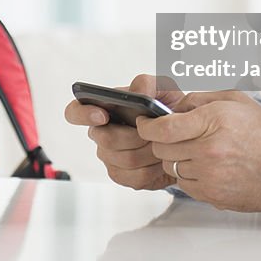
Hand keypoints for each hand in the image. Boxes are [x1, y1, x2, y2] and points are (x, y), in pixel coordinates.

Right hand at [64, 74, 186, 190]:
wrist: (185, 138)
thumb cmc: (168, 110)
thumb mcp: (164, 88)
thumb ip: (148, 83)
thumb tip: (136, 92)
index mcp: (104, 108)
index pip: (75, 111)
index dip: (82, 114)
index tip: (102, 115)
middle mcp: (101, 133)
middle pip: (106, 139)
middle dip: (135, 136)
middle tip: (153, 132)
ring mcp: (110, 156)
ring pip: (124, 159)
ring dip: (149, 152)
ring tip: (162, 144)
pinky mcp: (122, 176)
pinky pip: (135, 177)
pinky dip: (154, 169)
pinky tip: (161, 160)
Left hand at [137, 91, 260, 211]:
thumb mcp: (233, 100)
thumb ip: (198, 99)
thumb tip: (172, 107)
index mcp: (212, 122)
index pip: (163, 128)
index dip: (147, 126)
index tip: (145, 123)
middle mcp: (208, 150)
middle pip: (162, 148)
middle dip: (162, 141)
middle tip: (175, 136)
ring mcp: (210, 175)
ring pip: (170, 167)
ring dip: (175, 159)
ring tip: (195, 151)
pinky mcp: (212, 195)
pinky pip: (183, 184)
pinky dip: (188, 175)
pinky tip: (204, 167)